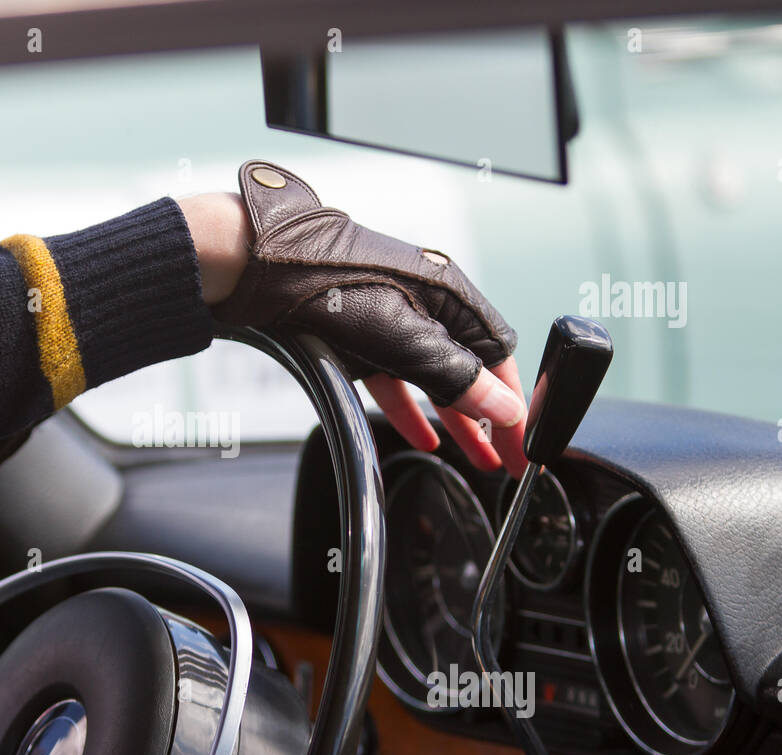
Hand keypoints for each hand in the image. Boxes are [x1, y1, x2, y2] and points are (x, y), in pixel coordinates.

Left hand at [178, 163, 527, 475]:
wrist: (260, 267)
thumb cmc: (332, 286)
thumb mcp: (406, 341)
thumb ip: (456, 378)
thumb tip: (504, 408)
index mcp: (449, 293)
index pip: (499, 353)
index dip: (512, 400)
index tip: (521, 440)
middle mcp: (425, 302)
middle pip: (470, 368)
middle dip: (489, 418)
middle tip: (505, 459)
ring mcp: (390, 317)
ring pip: (434, 378)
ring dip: (454, 420)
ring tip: (473, 457)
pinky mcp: (358, 333)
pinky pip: (396, 379)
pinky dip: (410, 410)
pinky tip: (421, 437)